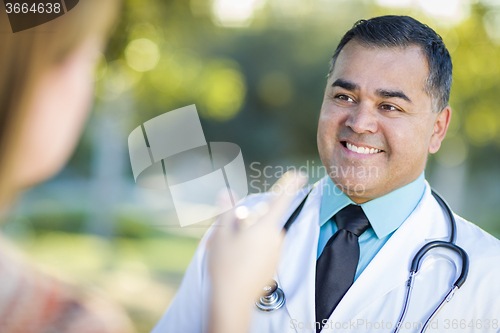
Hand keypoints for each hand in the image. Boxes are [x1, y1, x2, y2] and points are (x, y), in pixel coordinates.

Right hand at [207, 171, 307, 332]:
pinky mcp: (272, 266)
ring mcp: (275, 253)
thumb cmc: (227, 265)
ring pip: (260, 236)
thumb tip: (227, 193)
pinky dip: (250, 251)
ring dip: (246, 238)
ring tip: (227, 251)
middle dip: (246, 222)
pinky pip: (262, 250)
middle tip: (225, 233)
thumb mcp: (221, 234)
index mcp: (266, 227)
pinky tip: (236, 261)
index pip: (280, 201)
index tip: (300, 175)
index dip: (290, 186)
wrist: (233, 300)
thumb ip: (226, 211)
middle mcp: (275, 239)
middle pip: (262, 221)